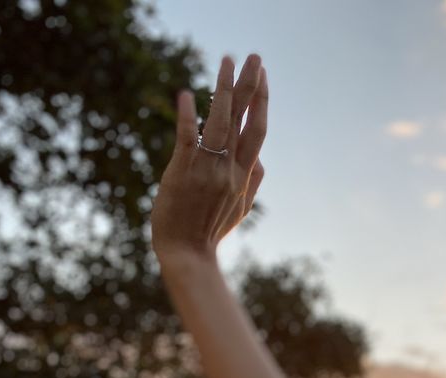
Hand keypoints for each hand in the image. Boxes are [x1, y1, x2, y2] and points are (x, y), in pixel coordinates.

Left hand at [151, 53, 267, 262]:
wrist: (187, 254)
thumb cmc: (209, 232)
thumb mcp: (239, 211)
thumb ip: (253, 184)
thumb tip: (263, 161)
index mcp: (243, 176)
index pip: (257, 131)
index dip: (261, 102)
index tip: (263, 76)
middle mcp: (228, 169)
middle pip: (243, 120)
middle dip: (250, 86)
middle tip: (254, 56)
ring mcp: (206, 169)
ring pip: (220, 122)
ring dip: (224, 89)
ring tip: (226, 60)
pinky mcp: (182, 172)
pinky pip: (187, 140)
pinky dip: (188, 118)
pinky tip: (187, 95)